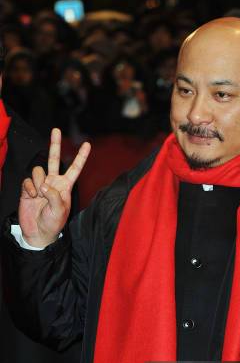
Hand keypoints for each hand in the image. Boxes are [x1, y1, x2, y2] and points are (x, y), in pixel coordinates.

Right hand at [19, 128, 90, 247]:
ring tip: (39, 196)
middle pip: (54, 159)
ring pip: (38, 170)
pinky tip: (32, 197)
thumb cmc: (53, 223)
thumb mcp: (59, 211)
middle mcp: (53, 182)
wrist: (38, 232)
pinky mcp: (29, 188)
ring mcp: (41, 184)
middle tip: (56, 129)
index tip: (88, 144)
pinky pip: (28, 180)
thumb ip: (53, 196)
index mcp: (65, 186)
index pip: (75, 169)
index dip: (81, 157)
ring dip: (38, 181)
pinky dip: (30, 188)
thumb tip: (43, 184)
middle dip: (55, 144)